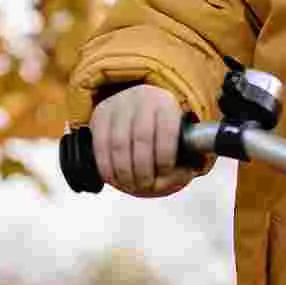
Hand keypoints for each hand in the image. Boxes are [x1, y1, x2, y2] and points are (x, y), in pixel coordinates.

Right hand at [90, 85, 205, 196]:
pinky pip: (100, 146)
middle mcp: (142, 99)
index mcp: (166, 104)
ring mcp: (118, 105)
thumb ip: (186, 159)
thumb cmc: (160, 129)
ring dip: (124, 171)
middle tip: (146, 185)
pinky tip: (114, 178)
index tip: (164, 174)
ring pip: (119, 144)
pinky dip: (106, 167)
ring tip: (131, 185)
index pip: (167, 131)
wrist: (136, 107)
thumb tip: (181, 176)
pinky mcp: (99, 115)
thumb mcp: (178, 137)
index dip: (165, 157)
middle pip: (141, 139)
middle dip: (144, 169)